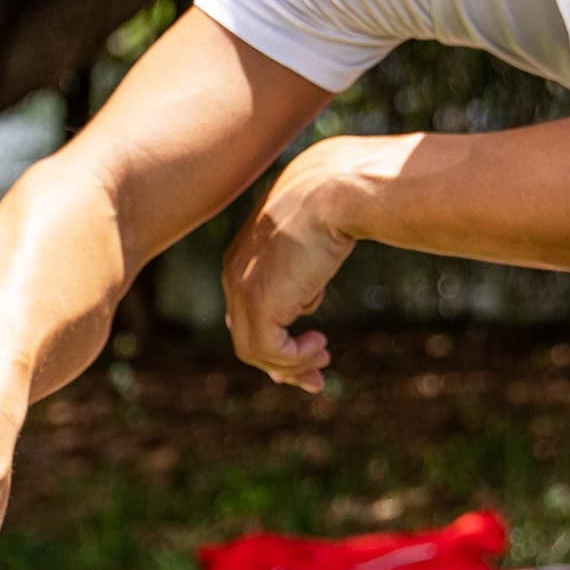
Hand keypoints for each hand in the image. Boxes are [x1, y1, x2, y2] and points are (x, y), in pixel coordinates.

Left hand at [221, 138, 369, 392]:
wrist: (335, 190)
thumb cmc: (335, 203)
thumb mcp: (313, 243)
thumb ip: (302, 275)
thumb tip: (308, 304)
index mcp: (243, 257)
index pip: (248, 312)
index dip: (275, 340)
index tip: (309, 352)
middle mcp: (234, 274)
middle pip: (247, 335)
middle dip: (282, 364)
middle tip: (316, 380)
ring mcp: (241, 289)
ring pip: (254, 350)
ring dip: (292, 365)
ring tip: (325, 357)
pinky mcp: (257, 303)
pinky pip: (268, 351)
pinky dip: (294, 359)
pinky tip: (320, 345)